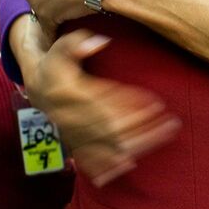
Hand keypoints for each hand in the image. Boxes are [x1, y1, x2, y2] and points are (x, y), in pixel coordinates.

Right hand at [21, 28, 179, 185]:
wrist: (37, 88)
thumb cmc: (56, 64)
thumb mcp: (62, 45)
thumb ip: (77, 42)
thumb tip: (99, 42)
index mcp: (70, 93)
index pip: (105, 101)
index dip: (131, 103)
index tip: (157, 103)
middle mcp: (71, 116)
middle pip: (111, 127)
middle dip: (144, 127)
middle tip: (171, 123)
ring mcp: (72, 133)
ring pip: (106, 144)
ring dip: (137, 144)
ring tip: (164, 137)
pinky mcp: (73, 144)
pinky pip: (90, 159)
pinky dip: (108, 165)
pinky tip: (128, 166)